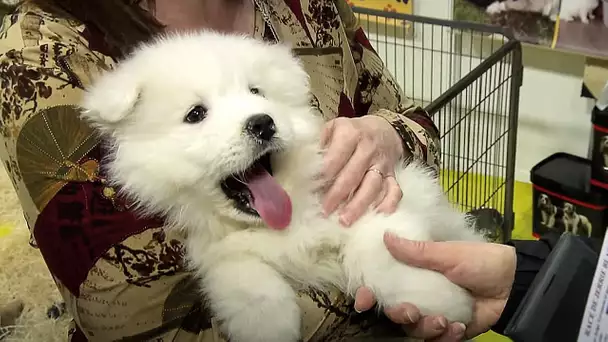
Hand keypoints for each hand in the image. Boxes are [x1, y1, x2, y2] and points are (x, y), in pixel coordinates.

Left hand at [321, 116, 403, 225]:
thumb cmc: (352, 132)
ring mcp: (383, 164)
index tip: (311, 190)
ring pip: (373, 186)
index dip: (324, 175)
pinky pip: (394, 191)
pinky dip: (388, 204)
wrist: (384, 129)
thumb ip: (320, 143)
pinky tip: (376, 216)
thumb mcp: (333, 127)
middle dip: (337, 195)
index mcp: (351, 134)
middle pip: (353, 175)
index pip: (335, 158)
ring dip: (358, 205)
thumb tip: (305, 166)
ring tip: (345, 221)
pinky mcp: (393, 176)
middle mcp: (368, 149)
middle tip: (325, 211)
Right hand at [355, 233, 515, 340]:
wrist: (513, 285)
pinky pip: (437, 341)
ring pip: (414, 330)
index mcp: (413, 274)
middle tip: (412, 311)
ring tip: (445, 321)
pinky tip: (459, 326)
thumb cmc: (480, 261)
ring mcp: (434, 313)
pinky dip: (446, 337)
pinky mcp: (449, 330)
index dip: (368, 294)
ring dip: (425, 328)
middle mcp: (419, 295)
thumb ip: (417, 251)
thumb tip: (386, 237)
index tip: (363, 300)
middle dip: (399, 314)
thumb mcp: (449, 254)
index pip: (383, 286)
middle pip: (395, 312)